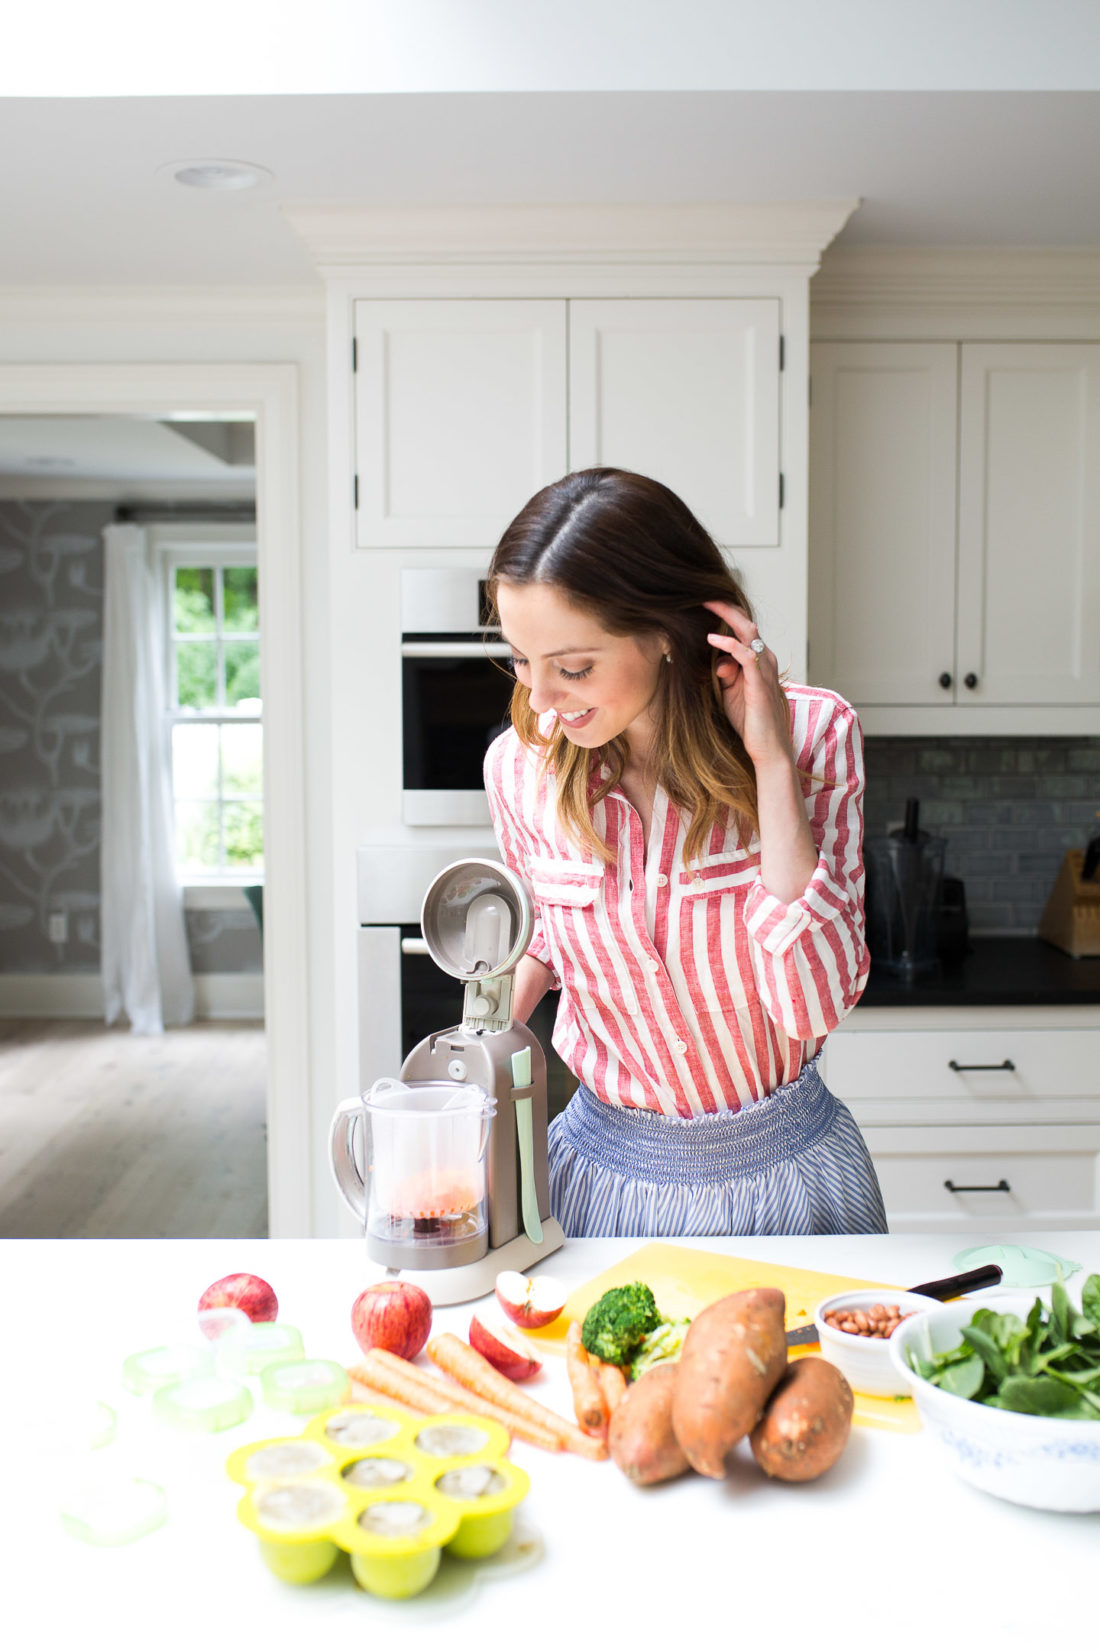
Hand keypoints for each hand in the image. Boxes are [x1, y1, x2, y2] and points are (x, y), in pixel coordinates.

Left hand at [703, 600, 792, 767]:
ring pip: (749, 632)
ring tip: (706, 605)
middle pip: (747, 623)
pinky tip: (712, 639)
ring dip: (727, 616)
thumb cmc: (751, 722)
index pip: (744, 629)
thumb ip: (725, 673)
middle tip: (702, 595)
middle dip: (725, 606)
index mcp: (759, 661)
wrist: (768, 749)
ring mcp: (765, 670)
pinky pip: (746, 654)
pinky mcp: (760, 683)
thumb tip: (718, 659)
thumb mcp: (731, 693)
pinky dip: (729, 643)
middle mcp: (766, 660)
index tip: (703, 605)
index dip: (726, 614)